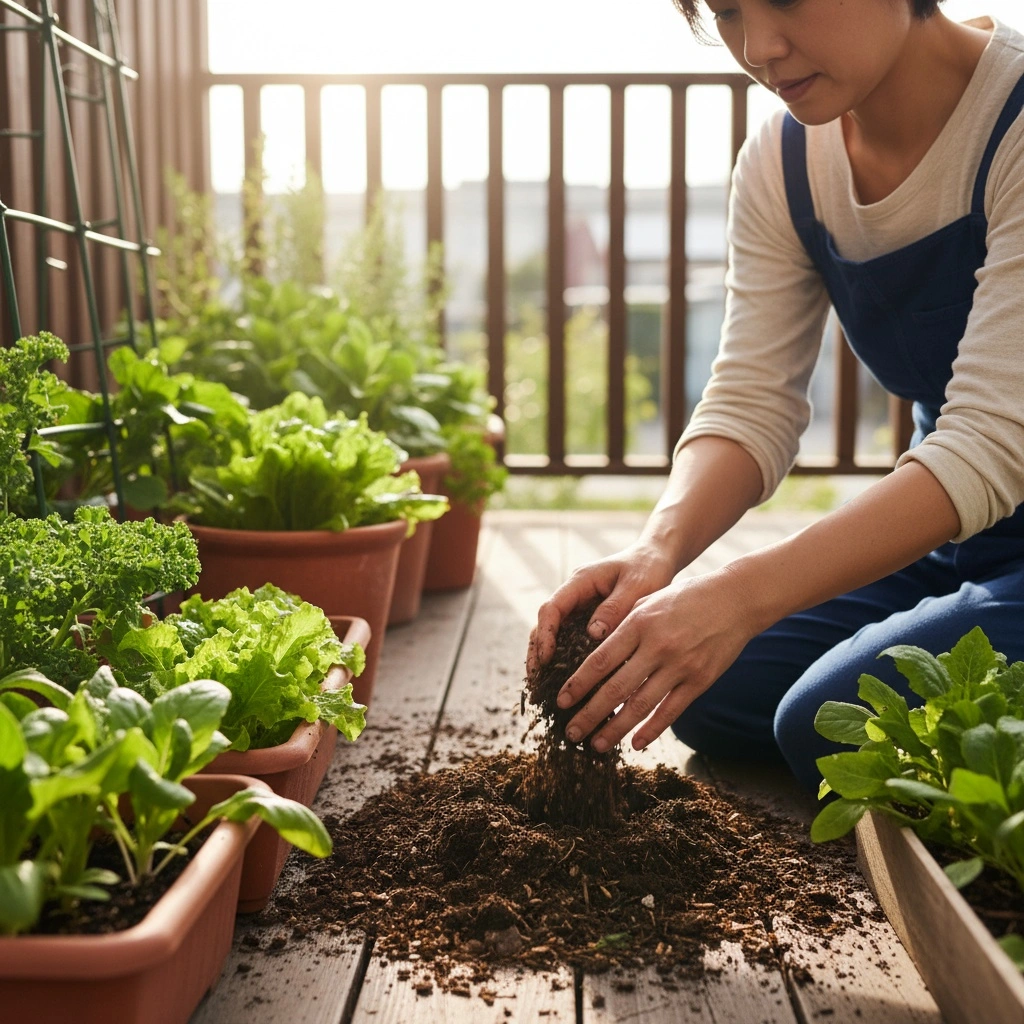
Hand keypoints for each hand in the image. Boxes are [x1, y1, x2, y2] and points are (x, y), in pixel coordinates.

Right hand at [527, 542, 677, 675]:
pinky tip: (569, 684)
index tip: (546, 659)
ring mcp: (579, 608)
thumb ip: (614, 608)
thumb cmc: (648, 568)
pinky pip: (571, 641)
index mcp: (580, 581)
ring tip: (544, 689)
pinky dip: (566, 660)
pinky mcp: (588, 620)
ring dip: (547, 660)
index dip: (546, 635)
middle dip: (537, 653)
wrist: (656, 560)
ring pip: (554, 635)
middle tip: (536, 683)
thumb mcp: (636, 586)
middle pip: (545, 625)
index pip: (552, 608)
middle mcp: (574, 595)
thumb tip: (593, 634)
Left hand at [555, 566, 756, 751]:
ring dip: (615, 729)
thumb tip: (594, 649)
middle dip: (589, 714)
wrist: (734, 599)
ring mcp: (680, 666)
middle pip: (615, 689)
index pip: (600, 661)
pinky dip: (651, 730)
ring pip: (641, 706)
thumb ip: (622, 623)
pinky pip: (671, 711)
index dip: (578, 684)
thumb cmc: (686, 597)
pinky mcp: (700, 680)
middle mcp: (657, 646)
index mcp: (638, 623)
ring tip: (596, 745)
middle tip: (570, 733)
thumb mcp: (649, 599)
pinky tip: (635, 743)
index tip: (561, 701)